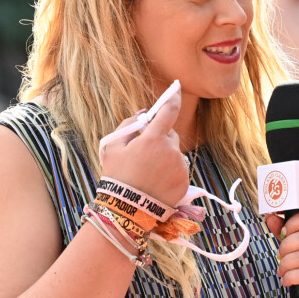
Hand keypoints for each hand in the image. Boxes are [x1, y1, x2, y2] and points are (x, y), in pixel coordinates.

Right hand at [100, 88, 188, 206]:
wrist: (127, 210)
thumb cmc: (117, 176)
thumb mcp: (113, 147)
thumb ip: (129, 125)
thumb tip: (144, 113)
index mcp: (153, 139)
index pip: (169, 111)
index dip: (173, 97)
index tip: (176, 87)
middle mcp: (171, 151)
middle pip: (170, 135)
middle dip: (159, 139)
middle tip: (143, 153)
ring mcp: (180, 167)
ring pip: (174, 153)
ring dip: (165, 156)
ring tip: (148, 173)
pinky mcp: (185, 181)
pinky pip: (179, 169)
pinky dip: (170, 171)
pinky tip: (156, 182)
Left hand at [266, 211, 298, 297]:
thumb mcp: (297, 245)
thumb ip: (284, 230)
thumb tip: (270, 217)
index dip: (293, 222)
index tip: (283, 232)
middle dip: (285, 246)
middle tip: (280, 255)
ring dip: (285, 263)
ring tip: (281, 269)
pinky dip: (290, 277)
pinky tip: (286, 280)